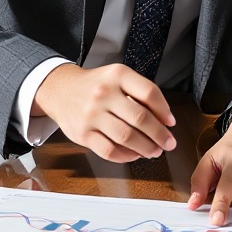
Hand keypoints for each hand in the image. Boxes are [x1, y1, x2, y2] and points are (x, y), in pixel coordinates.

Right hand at [31, 62, 175, 162]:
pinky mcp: (83, 134)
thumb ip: (140, 92)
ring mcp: (92, 115)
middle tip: (168, 143)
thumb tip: (165, 119)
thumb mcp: (118, 77)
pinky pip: (109, 150)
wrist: (60, 90)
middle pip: (140, 118)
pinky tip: (134, 154)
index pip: (149, 93)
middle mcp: (104, 93)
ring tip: (154, 151)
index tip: (171, 122)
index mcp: (117, 75)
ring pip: (126, 137)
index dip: (164, 110)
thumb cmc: (96, 86)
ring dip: (146, 148)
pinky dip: (126, 156)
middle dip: (160, 135)